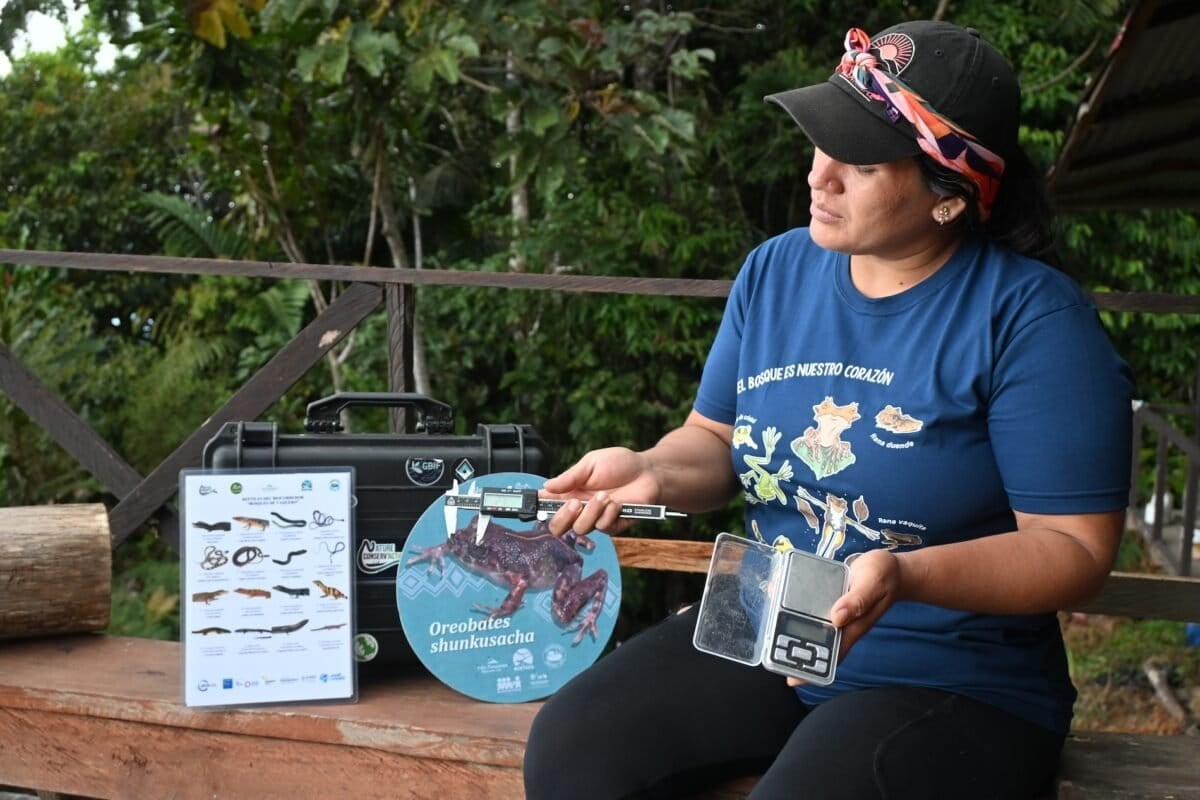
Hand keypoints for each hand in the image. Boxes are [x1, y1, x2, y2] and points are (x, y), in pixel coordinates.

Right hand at [542, 447, 658, 535]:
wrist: (648, 472)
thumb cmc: (621, 464)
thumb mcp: (591, 463)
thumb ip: (570, 477)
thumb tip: (546, 486)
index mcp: (570, 491)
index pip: (547, 504)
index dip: (538, 506)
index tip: (536, 503)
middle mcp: (580, 508)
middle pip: (558, 527)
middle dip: (562, 517)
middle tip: (574, 503)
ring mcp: (595, 518)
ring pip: (579, 528)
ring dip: (591, 511)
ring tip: (604, 496)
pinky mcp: (613, 525)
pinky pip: (602, 528)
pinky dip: (608, 514)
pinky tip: (616, 503)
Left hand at [784, 548, 902, 686]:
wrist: (893, 568)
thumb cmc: (885, 576)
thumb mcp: (873, 583)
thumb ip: (858, 600)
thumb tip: (837, 617)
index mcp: (852, 627)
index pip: (830, 655)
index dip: (812, 669)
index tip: (792, 679)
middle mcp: (841, 625)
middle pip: (815, 643)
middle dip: (792, 645)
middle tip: (770, 642)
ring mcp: (835, 614)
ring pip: (810, 624)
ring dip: (790, 621)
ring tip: (771, 613)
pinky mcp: (832, 601)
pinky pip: (811, 605)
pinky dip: (795, 601)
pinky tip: (781, 591)